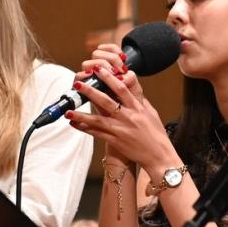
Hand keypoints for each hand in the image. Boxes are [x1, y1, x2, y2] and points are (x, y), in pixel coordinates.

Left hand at [65, 52, 177, 174]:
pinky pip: (97, 134)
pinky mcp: (116, 141)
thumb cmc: (157, 135)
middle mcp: (128, 117)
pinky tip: (74, 124)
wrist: (159, 156)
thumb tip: (132, 91)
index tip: (98, 70)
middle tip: (78, 83)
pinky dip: (85, 128)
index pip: (122, 88)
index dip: (109, 78)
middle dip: (90, 91)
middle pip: (106, 101)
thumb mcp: (151, 114)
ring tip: (68, 110)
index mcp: (137, 108)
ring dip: (81, 115)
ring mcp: (121, 130)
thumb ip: (140, 102)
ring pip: (98, 120)